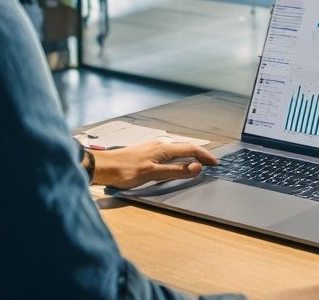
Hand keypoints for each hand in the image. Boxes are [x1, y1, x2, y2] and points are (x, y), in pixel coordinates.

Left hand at [91, 140, 218, 188]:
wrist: (103, 167)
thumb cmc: (125, 171)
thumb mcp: (153, 174)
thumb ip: (176, 171)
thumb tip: (196, 167)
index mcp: (164, 148)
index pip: (191, 149)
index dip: (205, 156)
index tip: (215, 163)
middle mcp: (160, 145)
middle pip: (186, 148)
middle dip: (200, 155)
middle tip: (211, 164)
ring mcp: (153, 147)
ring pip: (177, 150)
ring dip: (190, 156)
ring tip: (198, 164)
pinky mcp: (147, 152)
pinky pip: (169, 153)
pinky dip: (179, 158)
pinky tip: (177, 163)